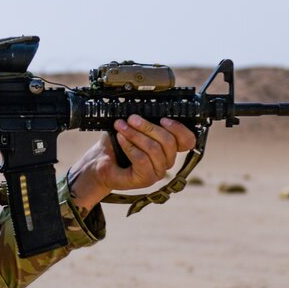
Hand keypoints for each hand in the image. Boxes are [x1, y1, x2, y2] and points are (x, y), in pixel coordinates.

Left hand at [66, 116, 196, 208]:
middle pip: (168, 141)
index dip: (179, 128)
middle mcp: (167, 161)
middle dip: (148, 127)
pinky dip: (130, 146)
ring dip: (136, 135)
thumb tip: (148, 108)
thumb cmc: (117, 144)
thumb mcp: (133, 127)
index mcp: (169, 148)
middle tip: (132, 119)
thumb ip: (146, 120)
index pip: (188, 141)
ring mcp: (158, 172)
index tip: (163, 118)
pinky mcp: (146, 179)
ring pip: (154, 149)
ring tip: (122, 127)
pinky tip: (121, 139)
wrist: (100, 162)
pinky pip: (141, 159)